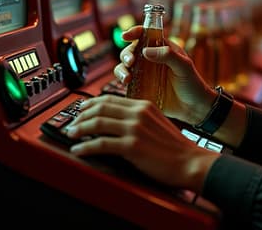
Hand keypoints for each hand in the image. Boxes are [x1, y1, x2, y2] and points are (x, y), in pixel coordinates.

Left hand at [64, 94, 218, 190]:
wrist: (190, 162)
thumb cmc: (175, 148)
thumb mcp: (157, 123)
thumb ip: (139, 119)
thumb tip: (117, 123)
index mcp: (143, 106)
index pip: (109, 99)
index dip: (90, 104)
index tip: (80, 111)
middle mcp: (138, 113)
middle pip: (100, 108)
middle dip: (80, 115)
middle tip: (71, 124)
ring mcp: (135, 129)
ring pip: (97, 123)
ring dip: (79, 129)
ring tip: (71, 135)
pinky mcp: (132, 146)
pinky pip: (101, 144)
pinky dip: (85, 147)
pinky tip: (78, 150)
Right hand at [115, 26, 214, 124]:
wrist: (194, 107)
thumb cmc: (192, 83)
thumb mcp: (184, 66)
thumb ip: (168, 55)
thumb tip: (145, 51)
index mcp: (162, 48)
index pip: (146, 35)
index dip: (134, 32)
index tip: (126, 36)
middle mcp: (151, 59)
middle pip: (131, 50)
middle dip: (126, 54)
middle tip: (130, 62)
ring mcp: (145, 74)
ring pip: (125, 66)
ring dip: (121, 69)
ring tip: (127, 78)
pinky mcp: (141, 88)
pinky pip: (127, 82)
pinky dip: (122, 81)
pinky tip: (126, 85)